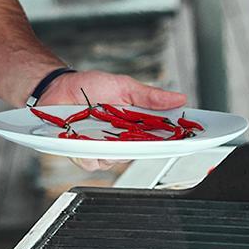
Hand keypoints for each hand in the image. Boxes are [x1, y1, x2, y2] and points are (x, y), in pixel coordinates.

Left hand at [39, 70, 187, 172]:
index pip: (160, 138)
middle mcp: (121, 141)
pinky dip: (90, 151)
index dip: (175, 141)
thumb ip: (149, 97)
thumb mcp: (124, 86)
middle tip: (139, 132)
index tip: (190, 139)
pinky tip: (85, 138)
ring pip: (116, 160)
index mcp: (135, 126)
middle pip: (140, 153)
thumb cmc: (90, 87)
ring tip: (103, 129)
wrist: (58, 87)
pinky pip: (92, 162)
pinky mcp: (82, 154)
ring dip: (112, 147)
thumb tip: (179, 98)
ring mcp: (102, 149)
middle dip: (143, 145)